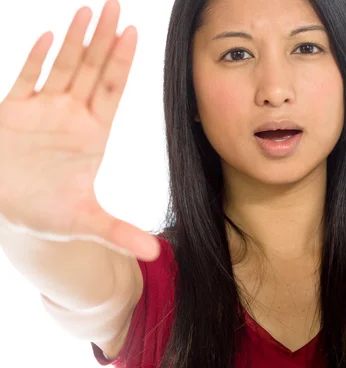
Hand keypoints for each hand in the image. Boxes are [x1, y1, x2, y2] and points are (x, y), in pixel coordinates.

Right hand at [0, 0, 158, 259]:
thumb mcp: (86, 224)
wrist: (11, 216)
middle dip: (103, 38)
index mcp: (92, 135)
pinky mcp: (12, 113)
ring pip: (61, 67)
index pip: (112, 90)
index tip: (135, 34)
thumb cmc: (50, 216)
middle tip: (115, 5)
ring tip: (88, 11)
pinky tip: (49, 37)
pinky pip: (25, 79)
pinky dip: (36, 59)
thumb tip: (153, 253)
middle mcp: (71, 117)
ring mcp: (42, 112)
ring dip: (74, 40)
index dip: (122, 63)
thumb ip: (118, 232)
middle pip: (92, 69)